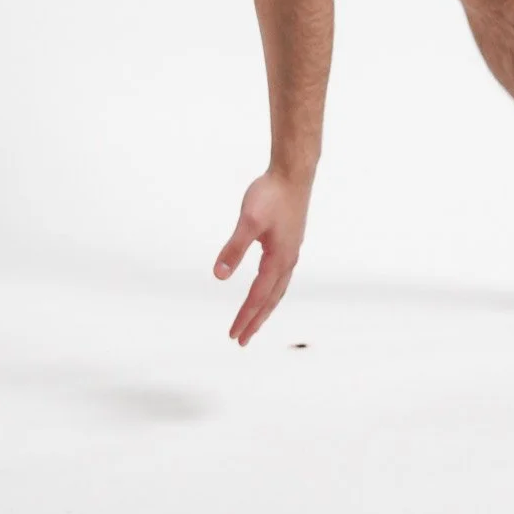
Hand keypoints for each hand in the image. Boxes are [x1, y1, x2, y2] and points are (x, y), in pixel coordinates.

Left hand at [214, 168, 311, 346]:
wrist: (293, 173)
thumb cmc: (272, 194)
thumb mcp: (248, 221)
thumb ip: (233, 249)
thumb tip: (219, 276)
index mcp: (278, 259)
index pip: (257, 296)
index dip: (244, 317)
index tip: (233, 335)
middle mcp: (288, 260)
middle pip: (271, 299)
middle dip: (256, 320)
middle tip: (242, 339)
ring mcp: (291, 251)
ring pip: (278, 289)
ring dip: (265, 307)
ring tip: (255, 321)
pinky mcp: (290, 242)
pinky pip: (281, 276)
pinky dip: (272, 291)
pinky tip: (267, 286)